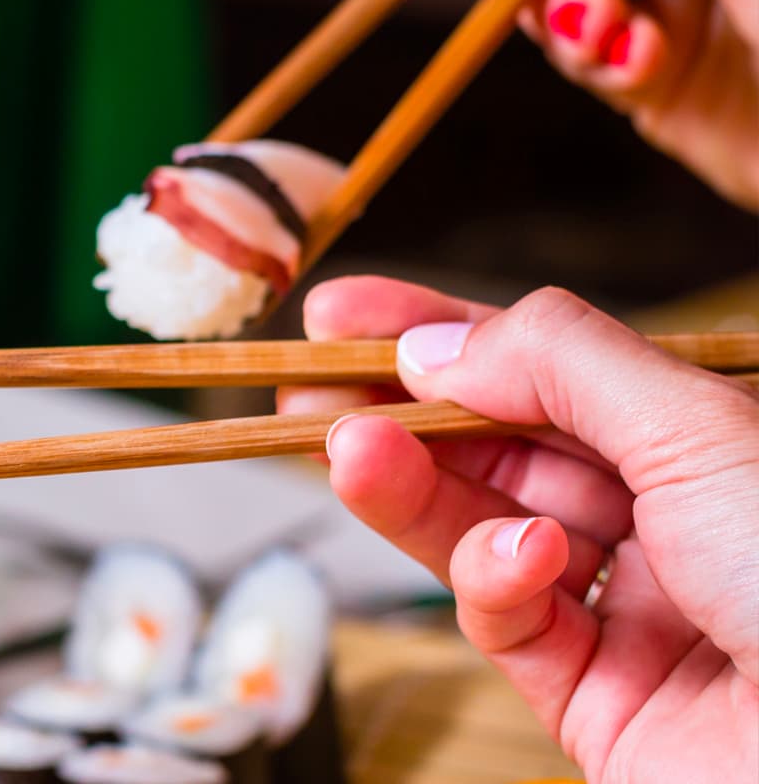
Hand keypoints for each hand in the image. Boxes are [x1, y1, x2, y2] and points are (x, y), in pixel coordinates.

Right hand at [283, 276, 758, 780]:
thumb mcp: (698, 429)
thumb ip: (560, 367)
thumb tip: (442, 340)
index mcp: (709, 444)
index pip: (554, 369)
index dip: (447, 333)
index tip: (344, 315)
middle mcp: (672, 523)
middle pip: (505, 449)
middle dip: (405, 413)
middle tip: (308, 389)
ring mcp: (632, 614)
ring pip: (486, 531)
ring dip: (413, 487)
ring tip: (348, 451)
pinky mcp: (595, 701)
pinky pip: (511, 625)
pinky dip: (493, 584)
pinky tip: (515, 560)